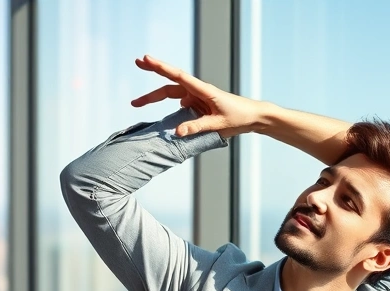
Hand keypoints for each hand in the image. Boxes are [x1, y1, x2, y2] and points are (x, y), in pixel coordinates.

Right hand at [130, 55, 261, 138]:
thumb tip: (176, 132)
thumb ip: (197, 128)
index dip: (161, 67)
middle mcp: (197, 91)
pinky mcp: (197, 105)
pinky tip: (166, 122)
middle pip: (169, 83)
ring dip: (154, 98)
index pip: (178, 76)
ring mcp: (196, 97)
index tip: (147, 58)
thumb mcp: (218, 125)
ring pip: (171, 95)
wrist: (253, 117)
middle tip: (136, 62)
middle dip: (153, 72)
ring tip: (136, 103)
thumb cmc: (239, 117)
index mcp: (203, 90)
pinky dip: (169, 111)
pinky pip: (179, 106)